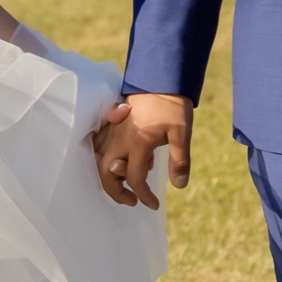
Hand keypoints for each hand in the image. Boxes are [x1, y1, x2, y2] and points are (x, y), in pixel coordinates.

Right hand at [100, 92, 192, 209]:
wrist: (161, 77)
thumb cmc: (173, 105)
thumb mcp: (182, 133)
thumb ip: (179, 160)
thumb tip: (180, 186)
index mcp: (138, 143)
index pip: (134, 178)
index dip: (143, 196)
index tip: (154, 204)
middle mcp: (120, 139)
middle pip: (107, 173)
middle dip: (117, 192)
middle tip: (133, 200)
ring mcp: (112, 130)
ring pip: (98, 159)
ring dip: (108, 176)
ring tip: (123, 182)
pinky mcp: (110, 123)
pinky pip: (98, 144)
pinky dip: (103, 157)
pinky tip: (116, 160)